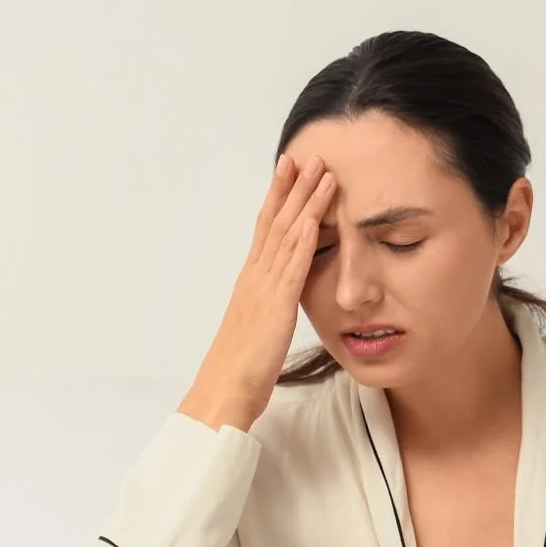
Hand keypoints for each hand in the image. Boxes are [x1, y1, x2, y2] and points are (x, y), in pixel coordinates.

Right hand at [181, 152, 336, 423]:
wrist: (224, 391)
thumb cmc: (239, 371)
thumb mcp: (258, 332)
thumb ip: (268, 311)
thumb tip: (276, 306)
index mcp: (251, 283)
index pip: (266, 231)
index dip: (278, 199)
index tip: (289, 172)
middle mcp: (255, 277)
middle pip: (274, 222)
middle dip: (291, 187)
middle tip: (305, 155)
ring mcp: (264, 288)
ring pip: (286, 234)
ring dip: (305, 201)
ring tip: (321, 172)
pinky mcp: (276, 305)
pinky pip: (292, 265)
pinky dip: (304, 238)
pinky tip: (315, 216)